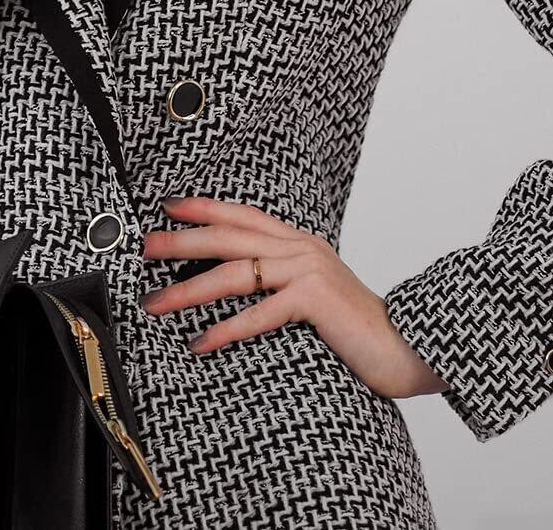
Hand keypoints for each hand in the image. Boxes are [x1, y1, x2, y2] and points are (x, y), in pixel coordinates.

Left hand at [140, 197, 447, 400]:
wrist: (406, 345)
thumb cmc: (356, 328)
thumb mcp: (314, 294)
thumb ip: (282, 283)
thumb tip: (238, 287)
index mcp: (301, 243)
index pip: (246, 215)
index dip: (207, 207)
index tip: (169, 206)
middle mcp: (303, 248)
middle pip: (233, 235)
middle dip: (184, 239)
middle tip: (146, 246)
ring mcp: (310, 270)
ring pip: (238, 272)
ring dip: (191, 288)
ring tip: (156, 302)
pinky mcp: (316, 299)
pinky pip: (261, 312)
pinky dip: (227, 328)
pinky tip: (200, 342)